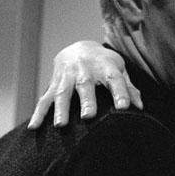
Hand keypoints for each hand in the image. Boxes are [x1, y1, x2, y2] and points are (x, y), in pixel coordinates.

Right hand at [27, 41, 141, 127]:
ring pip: (62, 92)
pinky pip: (44, 99)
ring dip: (61, 109)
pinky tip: (34, 127)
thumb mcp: (119, 71)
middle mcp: (84, 69)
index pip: (114, 79)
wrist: (79, 48)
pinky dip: (38, 114)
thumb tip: (140, 108)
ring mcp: (66, 76)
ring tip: (61, 125)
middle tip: (88, 116)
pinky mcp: (53, 84)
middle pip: (85, 84)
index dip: (120, 92)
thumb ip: (129, 88)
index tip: (124, 108)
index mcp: (105, 66)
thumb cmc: (104, 65)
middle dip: (86, 100)